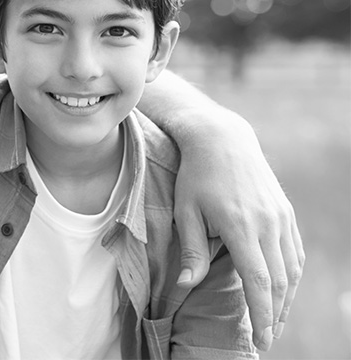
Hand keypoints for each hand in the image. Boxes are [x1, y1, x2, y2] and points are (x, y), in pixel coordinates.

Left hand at [174, 117, 304, 351]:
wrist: (222, 140)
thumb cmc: (196, 177)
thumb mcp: (185, 211)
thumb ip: (190, 250)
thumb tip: (186, 285)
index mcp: (241, 227)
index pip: (260, 281)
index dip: (263, 314)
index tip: (263, 340)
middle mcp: (268, 224)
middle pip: (281, 282)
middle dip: (276, 315)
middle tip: (268, 340)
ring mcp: (281, 217)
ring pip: (293, 269)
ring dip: (287, 300)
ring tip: (276, 322)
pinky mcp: (286, 213)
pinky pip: (295, 252)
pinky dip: (293, 276)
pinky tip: (284, 291)